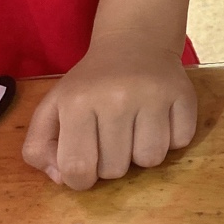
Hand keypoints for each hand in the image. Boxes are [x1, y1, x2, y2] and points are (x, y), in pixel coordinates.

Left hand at [22, 37, 196, 189]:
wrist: (134, 43)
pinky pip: (181, 142)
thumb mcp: (52, 107)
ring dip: (142, 154)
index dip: (80, 181)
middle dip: (112, 164)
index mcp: (77, 102)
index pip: (77, 168)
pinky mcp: (184, 95)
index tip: (86, 169)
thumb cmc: (91, 83)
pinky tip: (160, 120)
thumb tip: (61, 178)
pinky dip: (171, 139)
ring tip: (136, 131)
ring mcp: (154, 96)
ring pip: (151, 160)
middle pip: (115, 170)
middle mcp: (117, 98)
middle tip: (112, 139)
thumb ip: (39, 147)